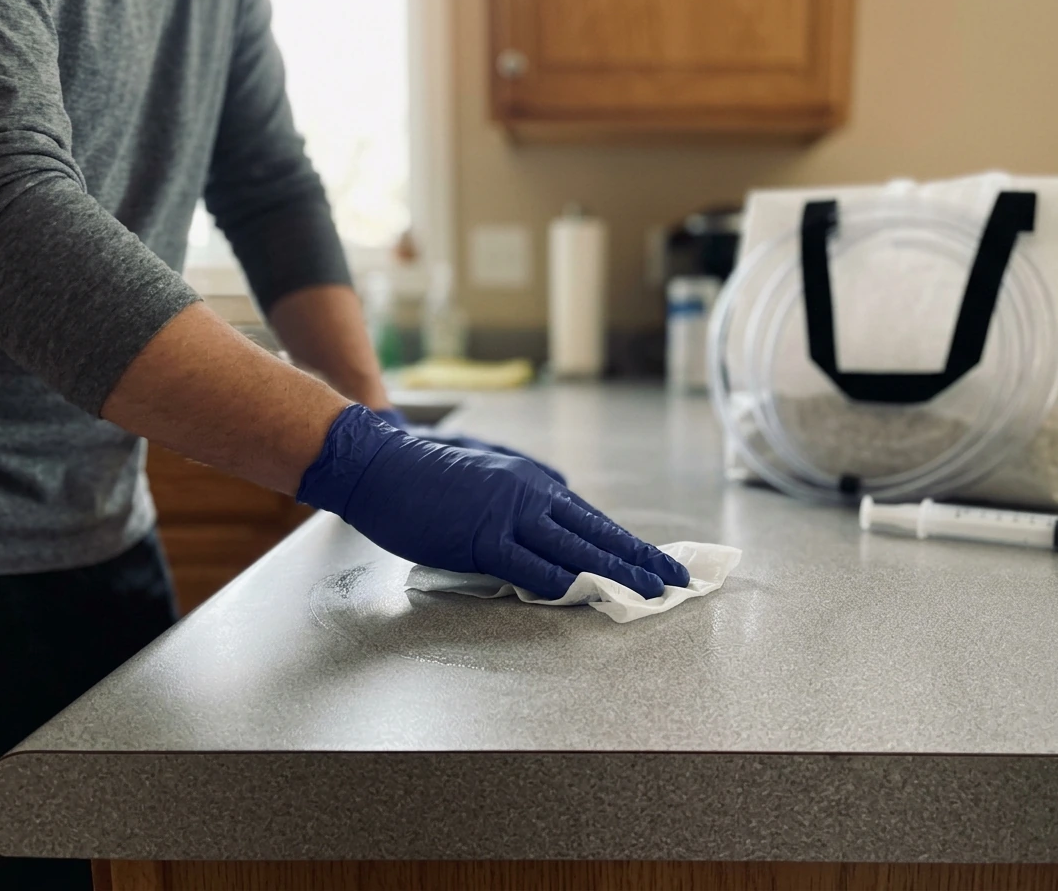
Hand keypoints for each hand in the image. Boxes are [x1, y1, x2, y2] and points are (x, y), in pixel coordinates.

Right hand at [298, 406, 689, 599]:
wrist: (379, 462)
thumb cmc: (426, 469)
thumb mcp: (490, 464)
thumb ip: (529, 479)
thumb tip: (563, 491)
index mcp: (533, 482)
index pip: (593, 519)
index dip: (629, 543)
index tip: (659, 560)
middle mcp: (530, 494)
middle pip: (597, 532)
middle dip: (642, 558)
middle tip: (678, 578)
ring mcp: (507, 515)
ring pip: (576, 548)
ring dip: (617, 573)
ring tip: (651, 592)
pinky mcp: (481, 537)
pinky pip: (530, 566)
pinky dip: (562, 582)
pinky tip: (587, 595)